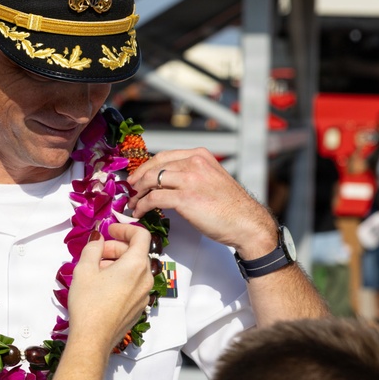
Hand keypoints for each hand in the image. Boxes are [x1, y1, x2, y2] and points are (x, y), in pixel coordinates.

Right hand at [67, 224, 152, 351]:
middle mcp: (145, 279)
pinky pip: (135, 283)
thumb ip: (93, 247)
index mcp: (135, 265)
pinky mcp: (140, 307)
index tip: (109, 231)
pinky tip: (103, 285)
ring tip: (96, 269)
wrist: (93, 338)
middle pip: (137, 252)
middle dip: (117, 247)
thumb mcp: (84, 269)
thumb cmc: (88, 303)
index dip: (125, 228)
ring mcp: (145, 294)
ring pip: (136, 269)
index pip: (141, 235)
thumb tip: (98, 238)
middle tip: (97, 252)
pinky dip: (122, 277)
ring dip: (118, 262)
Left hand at [128, 148, 277, 259]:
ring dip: (138, 194)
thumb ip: (191, 173)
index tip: (137, 177)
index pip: (163, 156)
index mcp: (200, 156)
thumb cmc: (231, 206)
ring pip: (151, 181)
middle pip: (154, 166)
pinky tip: (140, 212)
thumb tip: (164, 179)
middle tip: (131, 190)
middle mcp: (194, 164)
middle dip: (138, 179)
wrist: (247, 223)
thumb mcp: (211, 178)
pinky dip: (143, 206)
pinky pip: (154, 198)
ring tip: (133, 203)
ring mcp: (189, 180)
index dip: (145, 167)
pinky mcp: (185, 198)